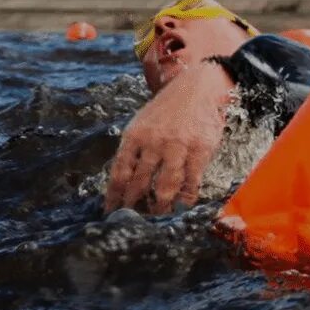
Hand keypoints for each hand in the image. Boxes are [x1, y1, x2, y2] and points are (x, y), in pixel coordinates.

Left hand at [106, 60, 232, 213]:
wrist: (197, 88)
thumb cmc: (166, 110)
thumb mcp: (142, 123)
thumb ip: (133, 149)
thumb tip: (120, 180)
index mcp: (134, 135)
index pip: (120, 171)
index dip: (114, 194)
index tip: (110, 210)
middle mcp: (153, 142)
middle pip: (139, 182)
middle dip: (133, 204)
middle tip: (130, 221)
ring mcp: (177, 147)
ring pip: (165, 186)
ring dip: (158, 207)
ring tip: (155, 219)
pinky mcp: (200, 151)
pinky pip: (191, 182)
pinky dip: (185, 199)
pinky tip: (180, 208)